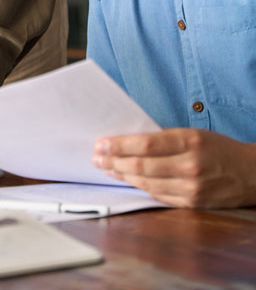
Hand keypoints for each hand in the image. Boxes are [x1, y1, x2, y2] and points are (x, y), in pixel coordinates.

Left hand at [93, 128, 255, 207]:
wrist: (250, 173)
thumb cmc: (217, 148)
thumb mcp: (192, 133)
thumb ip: (164, 138)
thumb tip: (128, 142)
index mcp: (189, 141)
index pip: (145, 144)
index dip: (119, 145)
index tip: (101, 143)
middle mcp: (190, 165)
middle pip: (142, 165)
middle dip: (114, 161)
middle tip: (96, 157)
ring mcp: (191, 188)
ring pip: (147, 183)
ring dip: (122, 175)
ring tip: (106, 168)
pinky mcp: (192, 204)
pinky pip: (159, 196)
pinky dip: (141, 187)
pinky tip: (128, 180)